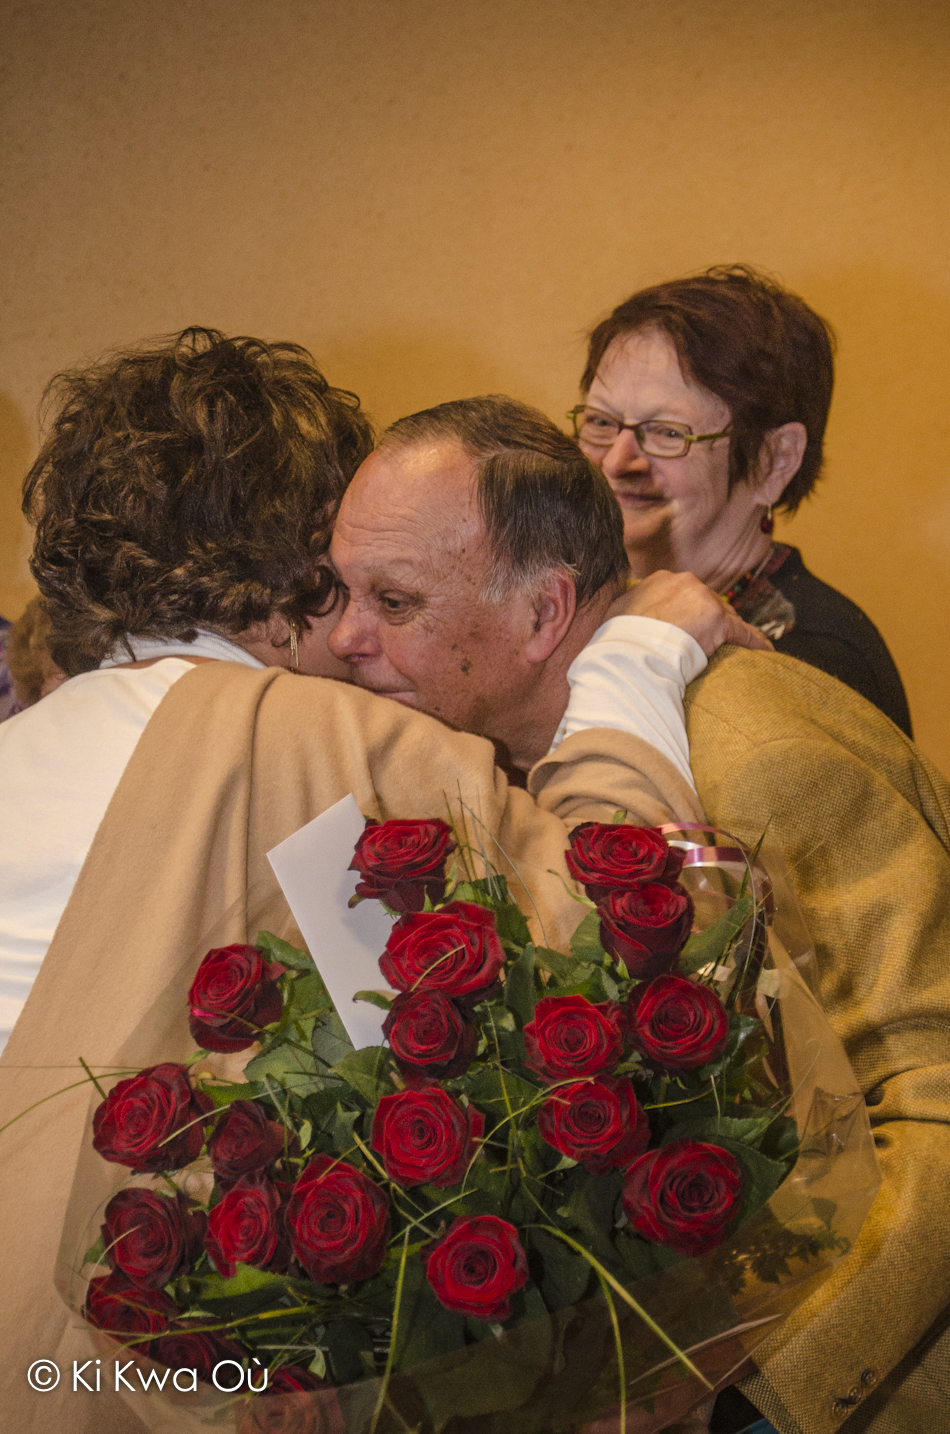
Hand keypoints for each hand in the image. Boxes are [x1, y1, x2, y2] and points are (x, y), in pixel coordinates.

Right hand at [607, 570, 772, 656]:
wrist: (631, 653)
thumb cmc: (619, 638)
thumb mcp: (617, 612)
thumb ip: (630, 605)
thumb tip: (625, 612)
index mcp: (662, 579)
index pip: (685, 592)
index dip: (689, 609)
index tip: (690, 622)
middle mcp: (686, 583)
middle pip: (708, 600)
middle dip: (712, 616)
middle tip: (712, 637)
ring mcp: (704, 600)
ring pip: (726, 615)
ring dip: (731, 629)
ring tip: (738, 643)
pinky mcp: (720, 622)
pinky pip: (743, 632)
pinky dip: (754, 641)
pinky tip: (765, 651)